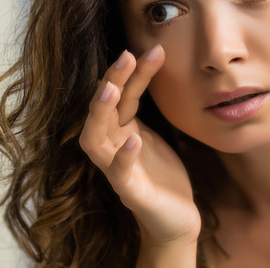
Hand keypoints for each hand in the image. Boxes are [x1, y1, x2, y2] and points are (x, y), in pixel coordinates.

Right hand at [79, 45, 200, 248]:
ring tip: (112, 89)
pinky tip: (133, 141)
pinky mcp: (129, 193)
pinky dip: (123, 157)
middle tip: (127, 55)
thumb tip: (148, 63)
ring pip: (94, 139)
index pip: (121, 95)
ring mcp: (115, 170)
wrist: (175, 219)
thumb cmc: (161, 175)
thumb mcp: (153, 134)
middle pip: (101, 109)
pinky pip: (119, 174)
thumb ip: (142, 107)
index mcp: (119, 130)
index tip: (151, 49)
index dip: (132, 72)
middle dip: (111, 81)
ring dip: (101, 112)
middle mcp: (111, 146)